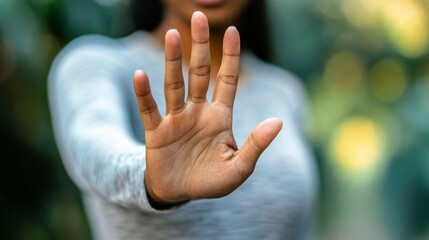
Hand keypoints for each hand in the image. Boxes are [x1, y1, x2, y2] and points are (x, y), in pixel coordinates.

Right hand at [133, 11, 281, 207]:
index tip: (233, 30)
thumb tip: (278, 121)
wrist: (180, 194)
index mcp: (220, 116)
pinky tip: (140, 75)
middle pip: (200, 72)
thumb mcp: (239, 168)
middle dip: (200, 46)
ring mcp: (176, 119)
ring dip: (172, 61)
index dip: (231, 56)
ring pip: (175, 84)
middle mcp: (198, 111)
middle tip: (198, 17)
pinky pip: (150, 109)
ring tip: (172, 35)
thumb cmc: (211, 181)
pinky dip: (145, 94)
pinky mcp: (157, 131)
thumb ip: (256, 145)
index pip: (227, 80)